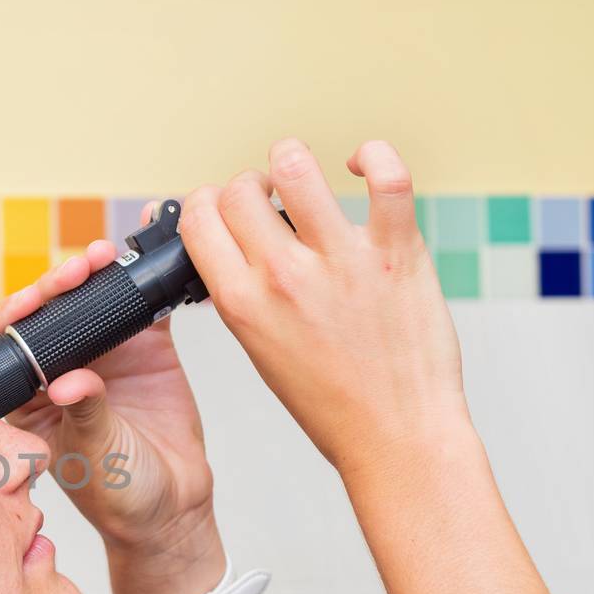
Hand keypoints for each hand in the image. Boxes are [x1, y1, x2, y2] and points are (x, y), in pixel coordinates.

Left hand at [0, 231, 219, 582]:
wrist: (173, 508)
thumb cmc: (119, 495)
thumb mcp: (95, 457)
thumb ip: (84, 413)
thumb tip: (68, 381)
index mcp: (30, 398)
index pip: (12, 345)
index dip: (18, 315)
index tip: (33, 299)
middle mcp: (61, 369)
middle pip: (50, 313)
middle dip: (58, 285)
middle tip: (79, 270)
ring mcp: (104, 356)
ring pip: (91, 301)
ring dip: (95, 273)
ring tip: (105, 256)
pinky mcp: (145, 349)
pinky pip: (141, 305)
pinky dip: (144, 277)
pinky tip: (147, 252)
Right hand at [179, 138, 473, 482]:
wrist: (394, 435)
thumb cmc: (331, 401)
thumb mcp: (260, 348)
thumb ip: (244, 293)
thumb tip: (240, 244)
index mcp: (241, 302)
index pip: (198, 219)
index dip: (205, 203)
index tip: (223, 210)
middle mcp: (284, 276)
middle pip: (239, 188)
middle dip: (248, 185)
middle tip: (269, 202)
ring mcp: (341, 261)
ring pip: (296, 167)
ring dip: (292, 160)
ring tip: (304, 177)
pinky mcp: (396, 252)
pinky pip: (386, 178)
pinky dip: (373, 157)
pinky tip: (362, 165)